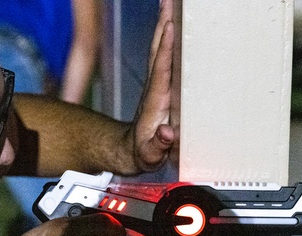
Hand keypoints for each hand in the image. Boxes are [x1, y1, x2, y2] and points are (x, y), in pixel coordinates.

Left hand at [128, 0, 175, 172]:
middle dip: (164, 25)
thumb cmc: (143, 153)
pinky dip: (167, 36)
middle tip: (170, 1)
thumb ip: (157, 145)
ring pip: (160, 49)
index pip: (162, 69)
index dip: (166, 49)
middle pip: (159, 50)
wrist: (130, 152)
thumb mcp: (150, 155)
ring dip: (165, 24)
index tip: (171, 27)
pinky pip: (164, 55)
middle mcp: (156, 87)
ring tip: (170, 3)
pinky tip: (171, 24)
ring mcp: (157, 83)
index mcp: (156, 101)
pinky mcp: (159, 84)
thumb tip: (166, 134)